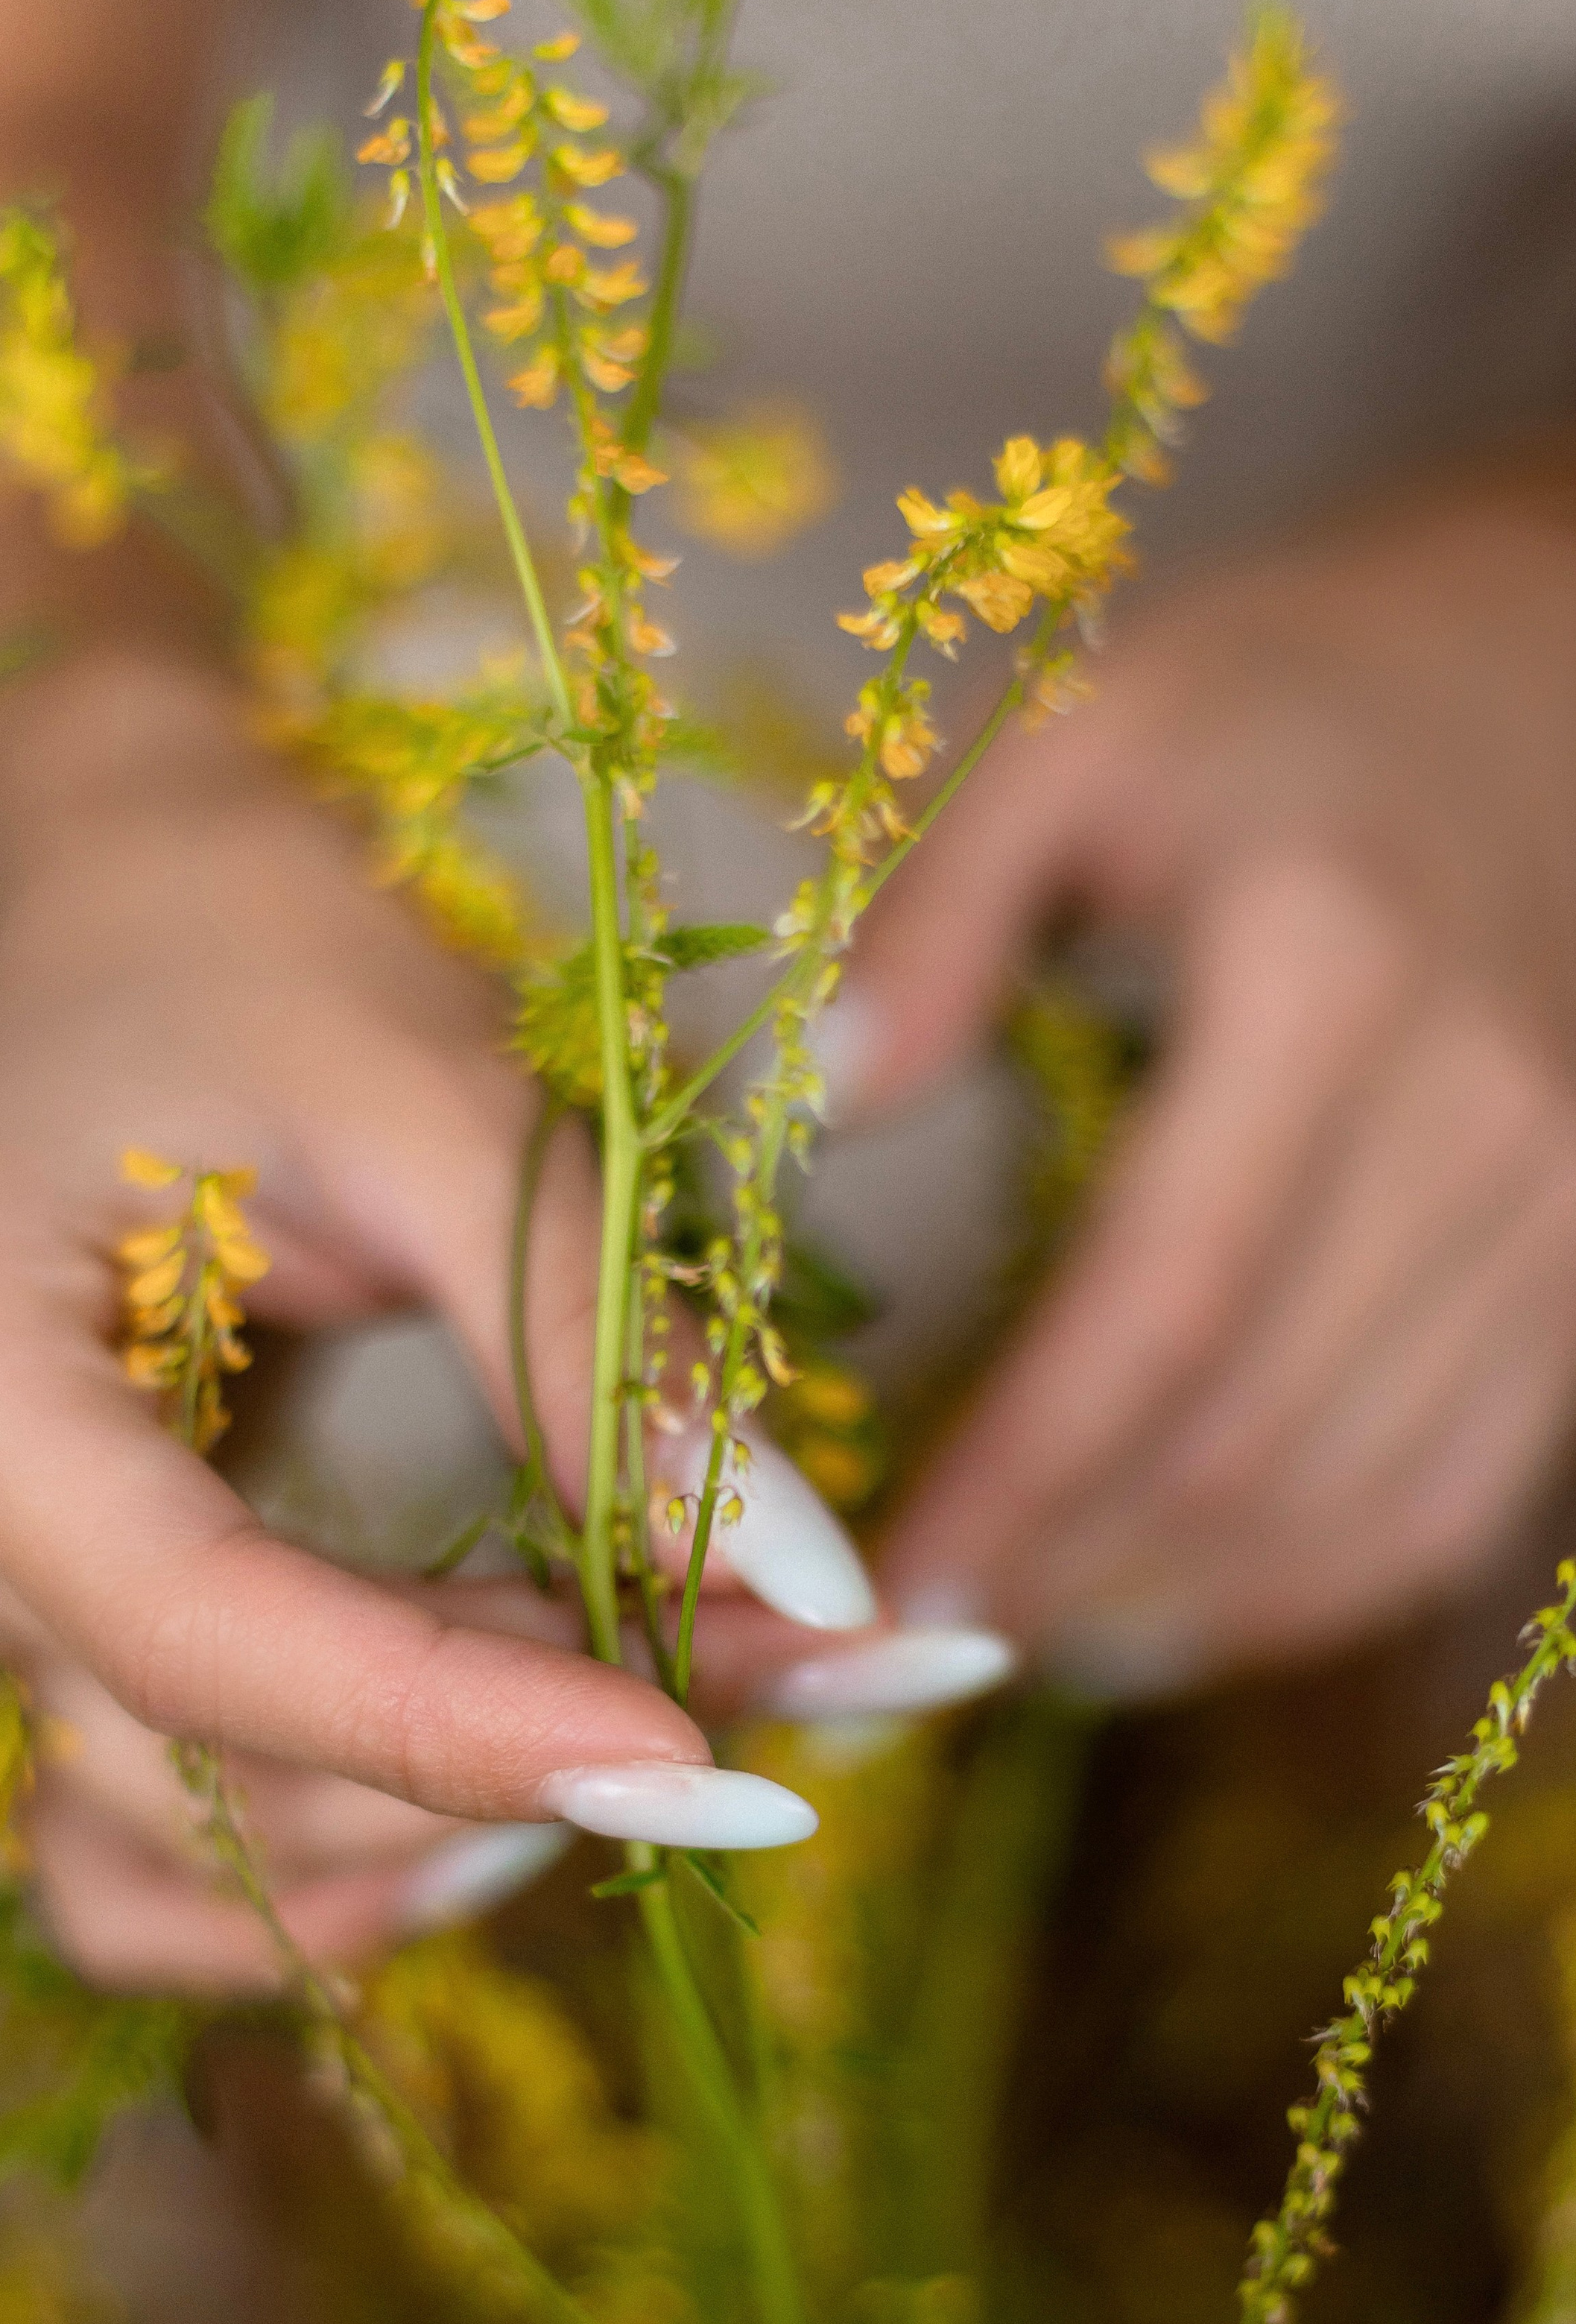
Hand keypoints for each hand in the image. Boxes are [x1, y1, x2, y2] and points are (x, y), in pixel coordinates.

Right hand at [0, 658, 854, 1991]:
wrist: (138, 907)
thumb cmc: (273, 953)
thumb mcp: (451, 1108)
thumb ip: (605, 1357)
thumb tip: (821, 1596)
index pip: (189, 1620)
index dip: (446, 1722)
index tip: (704, 1758)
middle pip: (206, 1750)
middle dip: (511, 1758)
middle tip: (786, 1697)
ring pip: (184, 1838)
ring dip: (444, 1818)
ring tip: (669, 1715)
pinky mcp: (17, 1627)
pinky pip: (139, 1852)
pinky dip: (329, 1852)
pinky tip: (501, 1802)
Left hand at [837, 493, 1575, 1689]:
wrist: (1538, 677)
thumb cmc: (1270, 712)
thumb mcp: (1075, 744)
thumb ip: (935, 918)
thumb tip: (820, 1103)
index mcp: (1327, 983)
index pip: (1163, 1302)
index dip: (1025, 1469)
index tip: (888, 1572)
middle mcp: (1478, 1118)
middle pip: (1262, 1428)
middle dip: (1075, 1568)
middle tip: (913, 1641)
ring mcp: (1561, 1206)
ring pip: (1367, 1490)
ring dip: (1181, 1604)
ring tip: (1014, 1646)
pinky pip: (1460, 1483)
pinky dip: (1314, 1582)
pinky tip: (1176, 1614)